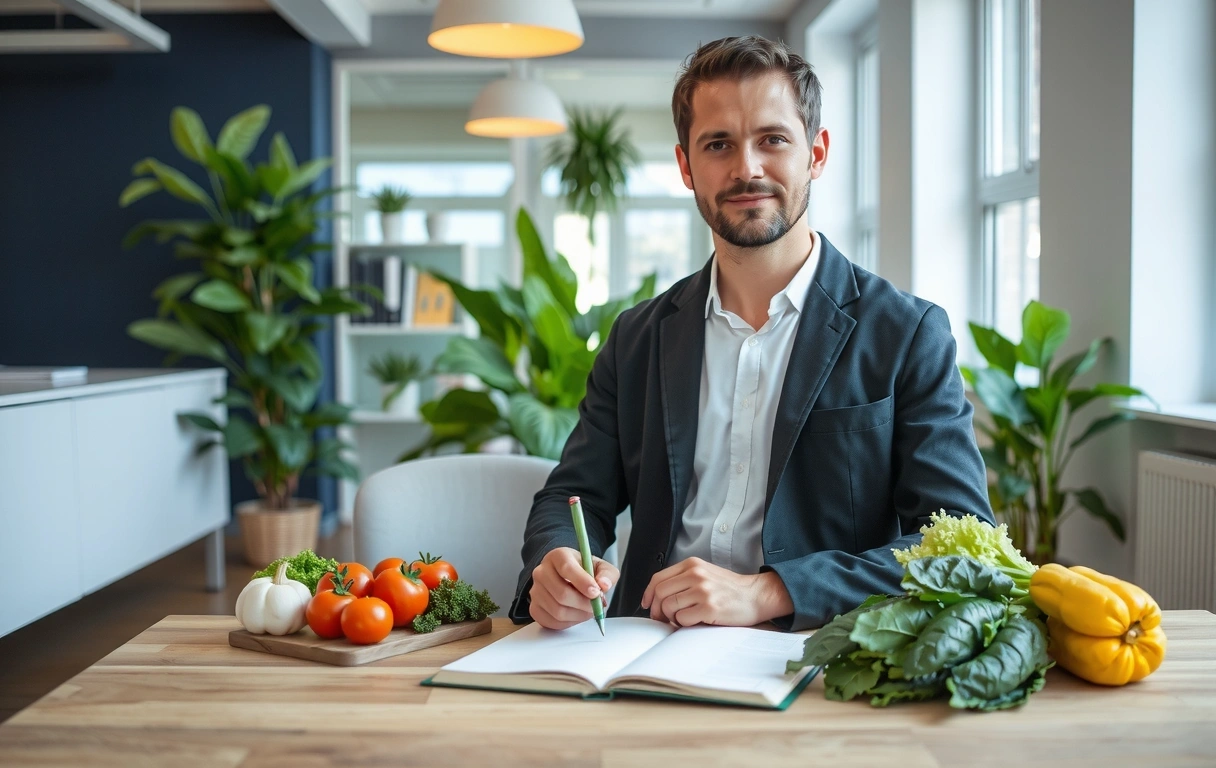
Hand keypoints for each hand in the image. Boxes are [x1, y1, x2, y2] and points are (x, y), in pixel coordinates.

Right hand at [528, 547, 619, 629]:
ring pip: (557, 611)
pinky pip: (551, 622)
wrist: (568, 578)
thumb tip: (604, 585)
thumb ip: (607, 574)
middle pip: (561, 593)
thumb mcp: (601, 567)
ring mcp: (535, 591)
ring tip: (588, 610)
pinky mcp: (534, 608)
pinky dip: (568, 623)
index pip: (567, 568)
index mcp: (558, 556)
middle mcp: (542, 571)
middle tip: (597, 606)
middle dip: (583, 603)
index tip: (596, 592)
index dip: (582, 582)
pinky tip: (576, 614)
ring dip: (578, 615)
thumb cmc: (584, 571)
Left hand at [640, 557, 792, 627]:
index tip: (647, 605)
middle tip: (663, 618)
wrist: (756, 596)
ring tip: (684, 619)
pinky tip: (694, 622)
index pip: (658, 579)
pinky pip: (682, 619)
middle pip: (660, 594)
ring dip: (671, 618)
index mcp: (691, 565)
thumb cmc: (729, 589)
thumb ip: (682, 580)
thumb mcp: (704, 574)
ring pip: (668, 607)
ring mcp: (703, 591)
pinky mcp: (709, 608)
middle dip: (657, 610)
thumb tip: (656, 597)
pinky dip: (683, 624)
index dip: (648, 595)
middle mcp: (695, 575)